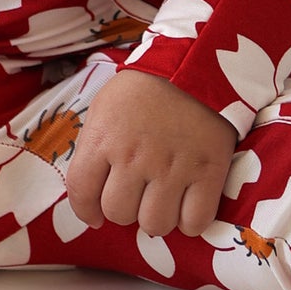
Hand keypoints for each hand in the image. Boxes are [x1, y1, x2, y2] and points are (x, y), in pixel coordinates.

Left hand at [63, 68, 237, 238]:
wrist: (195, 65)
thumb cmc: (144, 88)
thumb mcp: (104, 108)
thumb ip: (93, 149)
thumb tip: (91, 196)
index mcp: (104, 139)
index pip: (81, 193)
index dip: (85, 210)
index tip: (94, 215)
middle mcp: (135, 158)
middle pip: (118, 214)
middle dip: (125, 209)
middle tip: (136, 193)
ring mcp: (173, 168)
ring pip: (155, 225)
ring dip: (156, 217)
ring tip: (162, 198)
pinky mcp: (208, 173)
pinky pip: (194, 223)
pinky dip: (189, 220)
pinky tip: (187, 203)